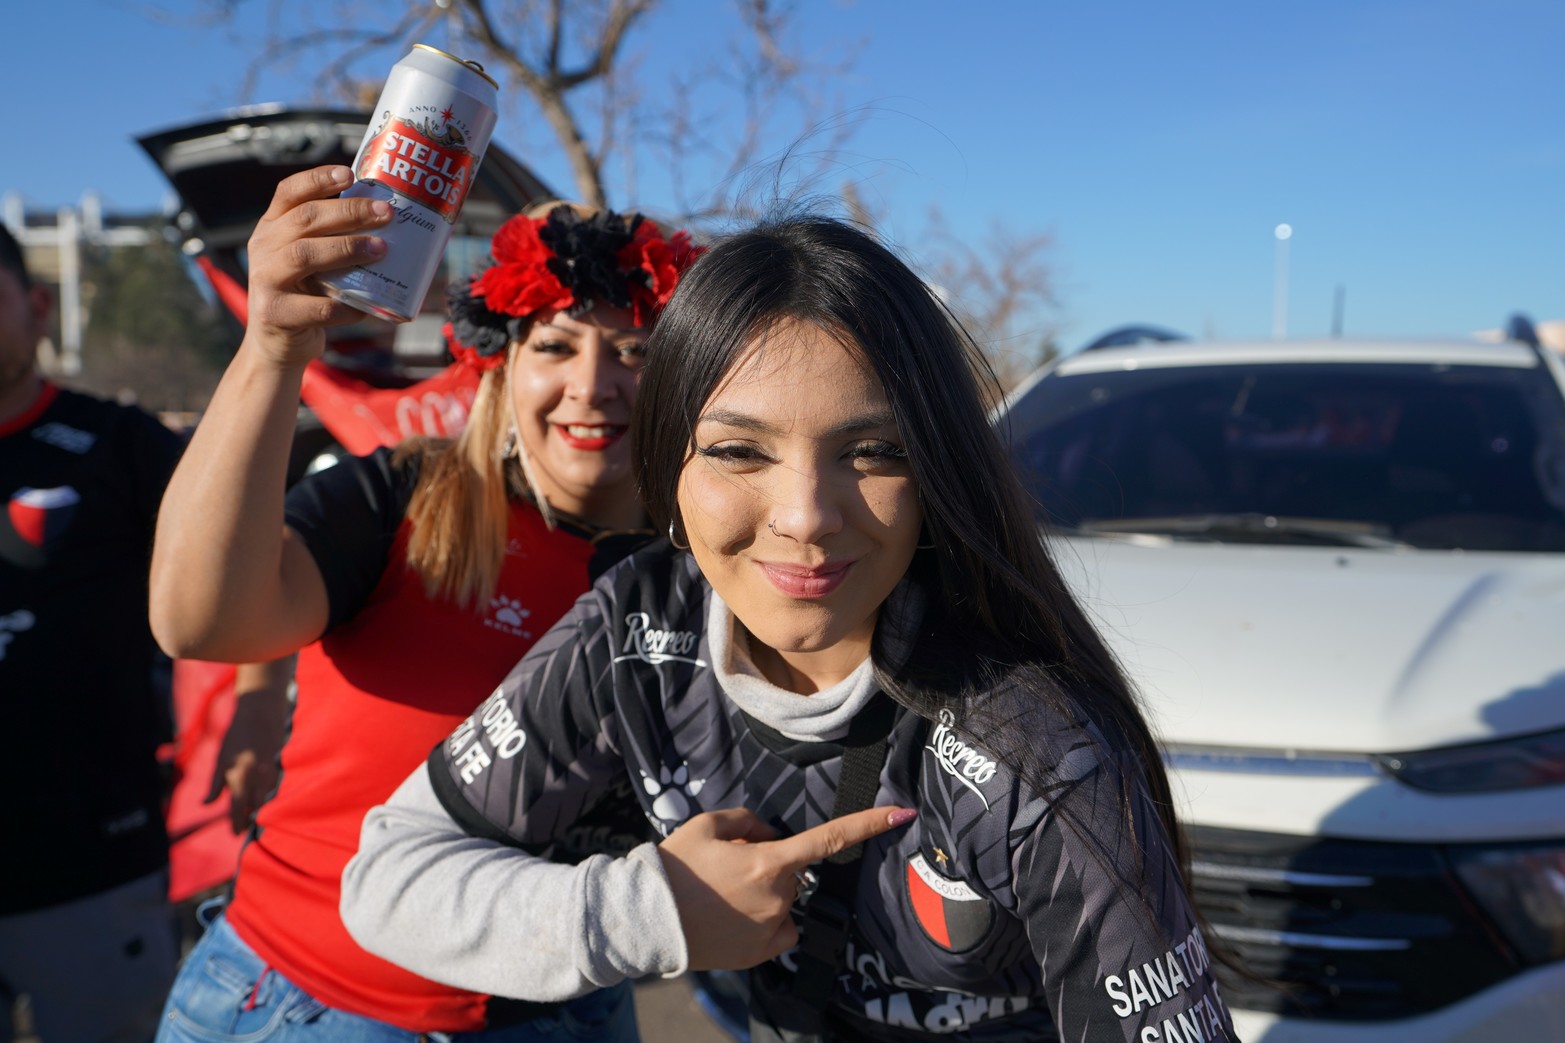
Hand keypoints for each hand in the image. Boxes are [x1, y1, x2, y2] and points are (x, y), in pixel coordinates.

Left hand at [205, 665, 292, 832]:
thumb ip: (215, 784)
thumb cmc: (236, 736)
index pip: (237, 809)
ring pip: (269, 799)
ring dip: (263, 809)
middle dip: (251, 819)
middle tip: (246, 828)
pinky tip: (269, 799)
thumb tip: (206, 805)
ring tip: (257, 816)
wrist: (259, 712)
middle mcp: (256, 776)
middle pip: (255, 808)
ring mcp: (272, 771)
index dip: (236, 824)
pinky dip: (273, 796)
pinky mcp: (283, 765)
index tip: (235, 834)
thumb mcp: (221, 759)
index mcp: (238, 776)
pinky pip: (278, 787)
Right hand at [243, 165, 392, 367]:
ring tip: (381, 249)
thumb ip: (330, 240)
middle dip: (349, 212)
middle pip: (305, 219)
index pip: (289, 192)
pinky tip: (368, 305)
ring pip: (305, 255)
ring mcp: (266, 281)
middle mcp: (263, 248)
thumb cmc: (304, 296)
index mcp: (271, 228)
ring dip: (347, 249)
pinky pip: (318, 308)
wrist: (277, 346)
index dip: (318, 180)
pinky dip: (347, 306)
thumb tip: (388, 221)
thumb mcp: (309, 262)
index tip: (350, 173)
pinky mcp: (276, 314)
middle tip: (386, 213)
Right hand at [657, 805, 915, 970]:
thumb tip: (770, 834)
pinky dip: (766, 921)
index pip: (830, 839)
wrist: (647, 920)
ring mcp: (772, 930)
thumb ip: (748, 821)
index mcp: (769, 861)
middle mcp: (779, 898)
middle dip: (771, 864)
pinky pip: (779, 930)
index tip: (901, 814)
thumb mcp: (707, 825)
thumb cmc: (675, 867)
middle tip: (729, 866)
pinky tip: (734, 918)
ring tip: (723, 896)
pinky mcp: (761, 954)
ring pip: (784, 901)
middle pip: (792, 870)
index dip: (868, 824)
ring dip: (766, 893)